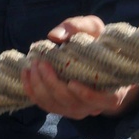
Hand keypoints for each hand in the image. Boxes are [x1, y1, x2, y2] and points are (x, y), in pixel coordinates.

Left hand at [22, 15, 138, 120]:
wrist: (95, 56)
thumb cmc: (97, 41)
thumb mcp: (93, 28)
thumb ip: (77, 27)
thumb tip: (54, 36)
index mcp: (111, 92)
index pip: (100, 100)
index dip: (86, 95)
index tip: (72, 82)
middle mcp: (94, 107)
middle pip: (71, 102)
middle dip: (52, 83)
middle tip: (40, 62)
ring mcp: (77, 110)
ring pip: (55, 106)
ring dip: (39, 87)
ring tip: (32, 65)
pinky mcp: (62, 108)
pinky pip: (45, 105)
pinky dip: (32, 91)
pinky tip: (26, 74)